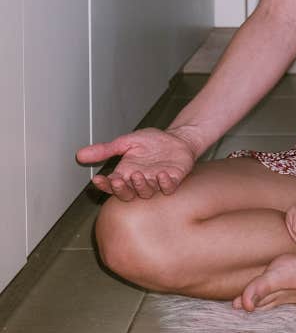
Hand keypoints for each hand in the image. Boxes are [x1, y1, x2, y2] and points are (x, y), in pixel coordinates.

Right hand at [75, 128, 196, 200]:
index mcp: (126, 174)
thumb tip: (79, 154)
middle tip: (118, 180)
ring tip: (138, 175)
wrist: (178, 138)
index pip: (111, 185)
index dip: (104, 184)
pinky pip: (168, 188)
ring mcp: (156, 182)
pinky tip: (161, 175)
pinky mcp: (173, 180)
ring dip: (141, 186)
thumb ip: (105, 150)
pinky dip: (165, 184)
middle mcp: (140, 181)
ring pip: (146, 192)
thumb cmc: (152, 142)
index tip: (97, 179)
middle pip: (127, 194)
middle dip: (121, 189)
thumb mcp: (126, 142)